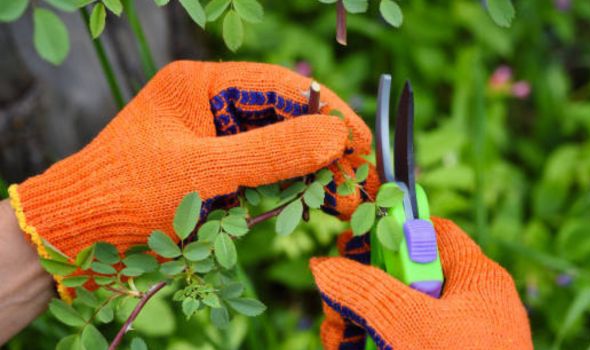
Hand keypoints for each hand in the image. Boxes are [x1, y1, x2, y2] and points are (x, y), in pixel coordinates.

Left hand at [7, 61, 373, 300]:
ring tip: (346, 199)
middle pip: (284, 118)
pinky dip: (288, 190)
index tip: (361, 141)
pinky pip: (263, 175)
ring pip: (278, 149)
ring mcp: (214, 141)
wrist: (79, 235)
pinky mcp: (215, 172)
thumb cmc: (128, 193)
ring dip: (313, 173)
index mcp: (201, 85)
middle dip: (325, 148)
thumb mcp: (204, 171)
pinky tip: (313, 204)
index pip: (280, 87)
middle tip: (362, 177)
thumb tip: (335, 136)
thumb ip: (272, 153)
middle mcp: (211, 107)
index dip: (327, 111)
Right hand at [310, 217, 532, 349]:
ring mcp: (448, 338)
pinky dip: (365, 344)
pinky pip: (391, 341)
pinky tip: (346, 348)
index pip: (431, 230)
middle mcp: (464, 305)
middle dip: (361, 284)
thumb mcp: (412, 327)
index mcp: (476, 279)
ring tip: (339, 337)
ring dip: (355, 320)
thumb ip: (366, 291)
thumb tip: (323, 266)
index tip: (352, 235)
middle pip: (401, 273)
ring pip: (390, 313)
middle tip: (336, 299)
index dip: (391, 226)